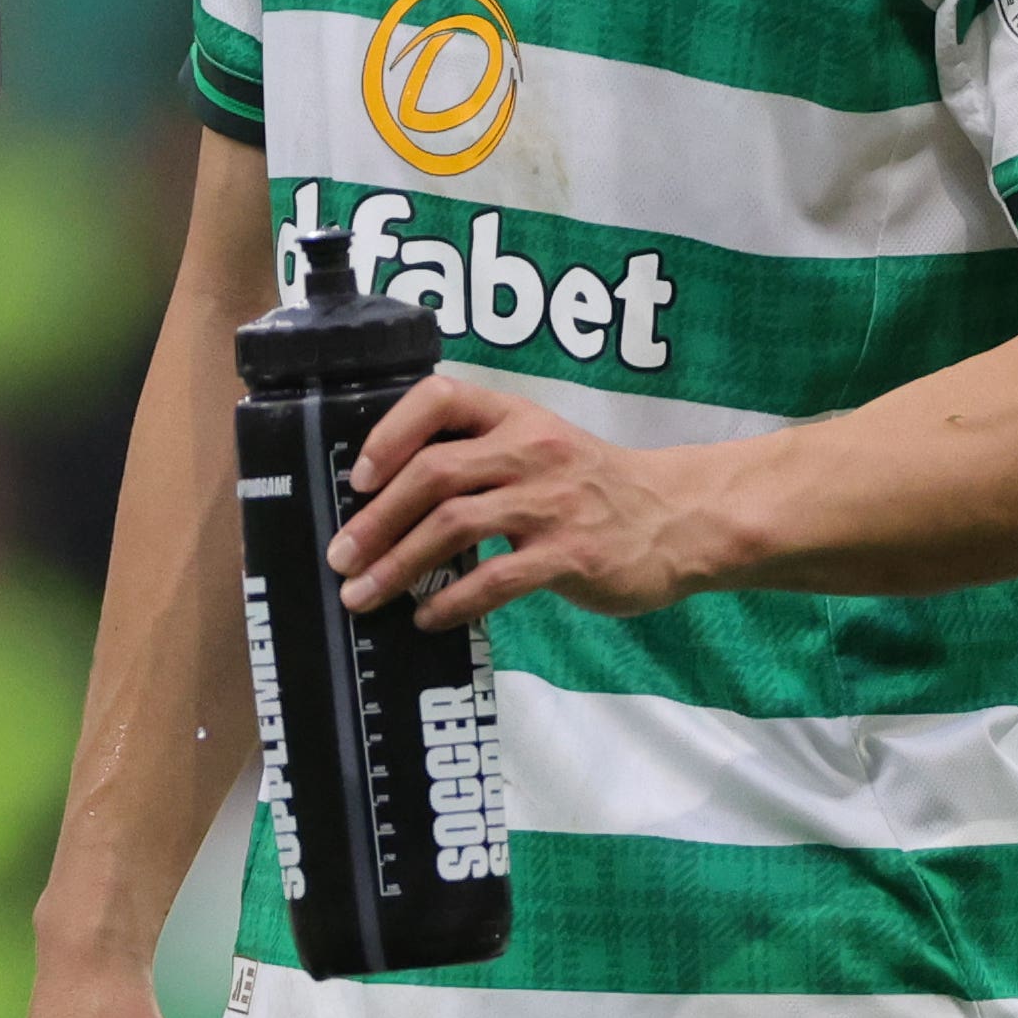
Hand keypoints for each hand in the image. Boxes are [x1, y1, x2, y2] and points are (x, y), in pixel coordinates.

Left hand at [328, 368, 730, 625]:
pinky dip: (451, 601)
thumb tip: (389, 496)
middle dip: (376, 520)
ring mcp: (551, 503)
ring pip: (455, 526)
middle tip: (340, 557)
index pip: (441, 398)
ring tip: (363, 595)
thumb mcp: (541, 447)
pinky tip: (427, 618)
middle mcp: (531, 450)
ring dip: (398, 564)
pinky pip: (495, 578)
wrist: (677, 519)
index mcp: (517, 416)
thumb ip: (480, 456)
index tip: (359, 477)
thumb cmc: (593, 487)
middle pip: (434, 473)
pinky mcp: (569, 555)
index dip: (390, 433)